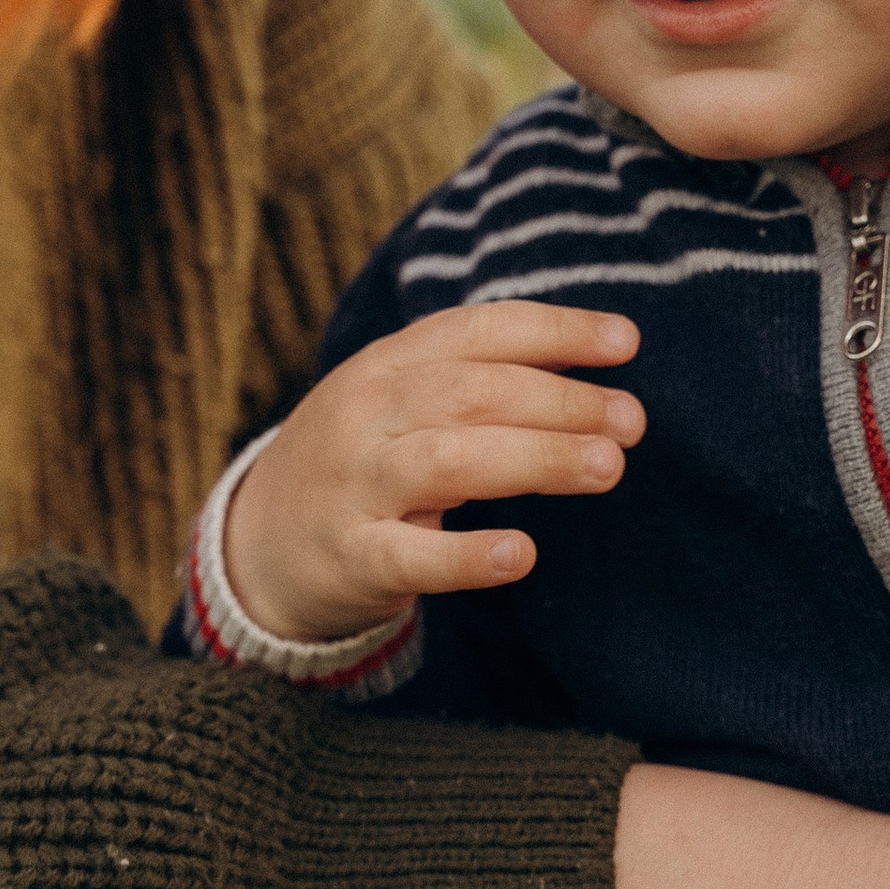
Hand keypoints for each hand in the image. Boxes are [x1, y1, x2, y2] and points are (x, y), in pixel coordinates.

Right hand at [224, 303, 641, 641]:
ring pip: (449, 462)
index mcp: (385, 366)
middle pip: (472, 393)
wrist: (257, 548)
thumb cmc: (359, 464)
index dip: (554, 330)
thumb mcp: (400, 402)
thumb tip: (592, 355)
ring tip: (607, 467)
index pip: (476, 331)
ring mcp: (353, 486)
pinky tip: (524, 553)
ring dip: (537, 459)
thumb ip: (478, 378)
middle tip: (632, 420)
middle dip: (561, 400)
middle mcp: (365, 415)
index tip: (626, 342)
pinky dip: (470, 555)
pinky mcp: (351, 558)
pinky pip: (414, 556)